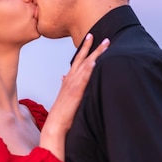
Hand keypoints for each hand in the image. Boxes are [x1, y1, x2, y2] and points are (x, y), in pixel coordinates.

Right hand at [40, 33, 108, 159]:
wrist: (55, 124)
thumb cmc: (62, 112)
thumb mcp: (64, 95)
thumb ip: (66, 84)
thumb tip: (64, 76)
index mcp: (69, 79)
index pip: (78, 60)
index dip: (85, 48)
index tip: (91, 37)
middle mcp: (70, 79)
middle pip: (83, 59)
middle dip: (94, 47)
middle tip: (105, 38)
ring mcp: (73, 85)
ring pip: (85, 66)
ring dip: (95, 54)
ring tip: (105, 45)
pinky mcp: (75, 93)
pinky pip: (83, 80)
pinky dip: (88, 70)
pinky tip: (94, 62)